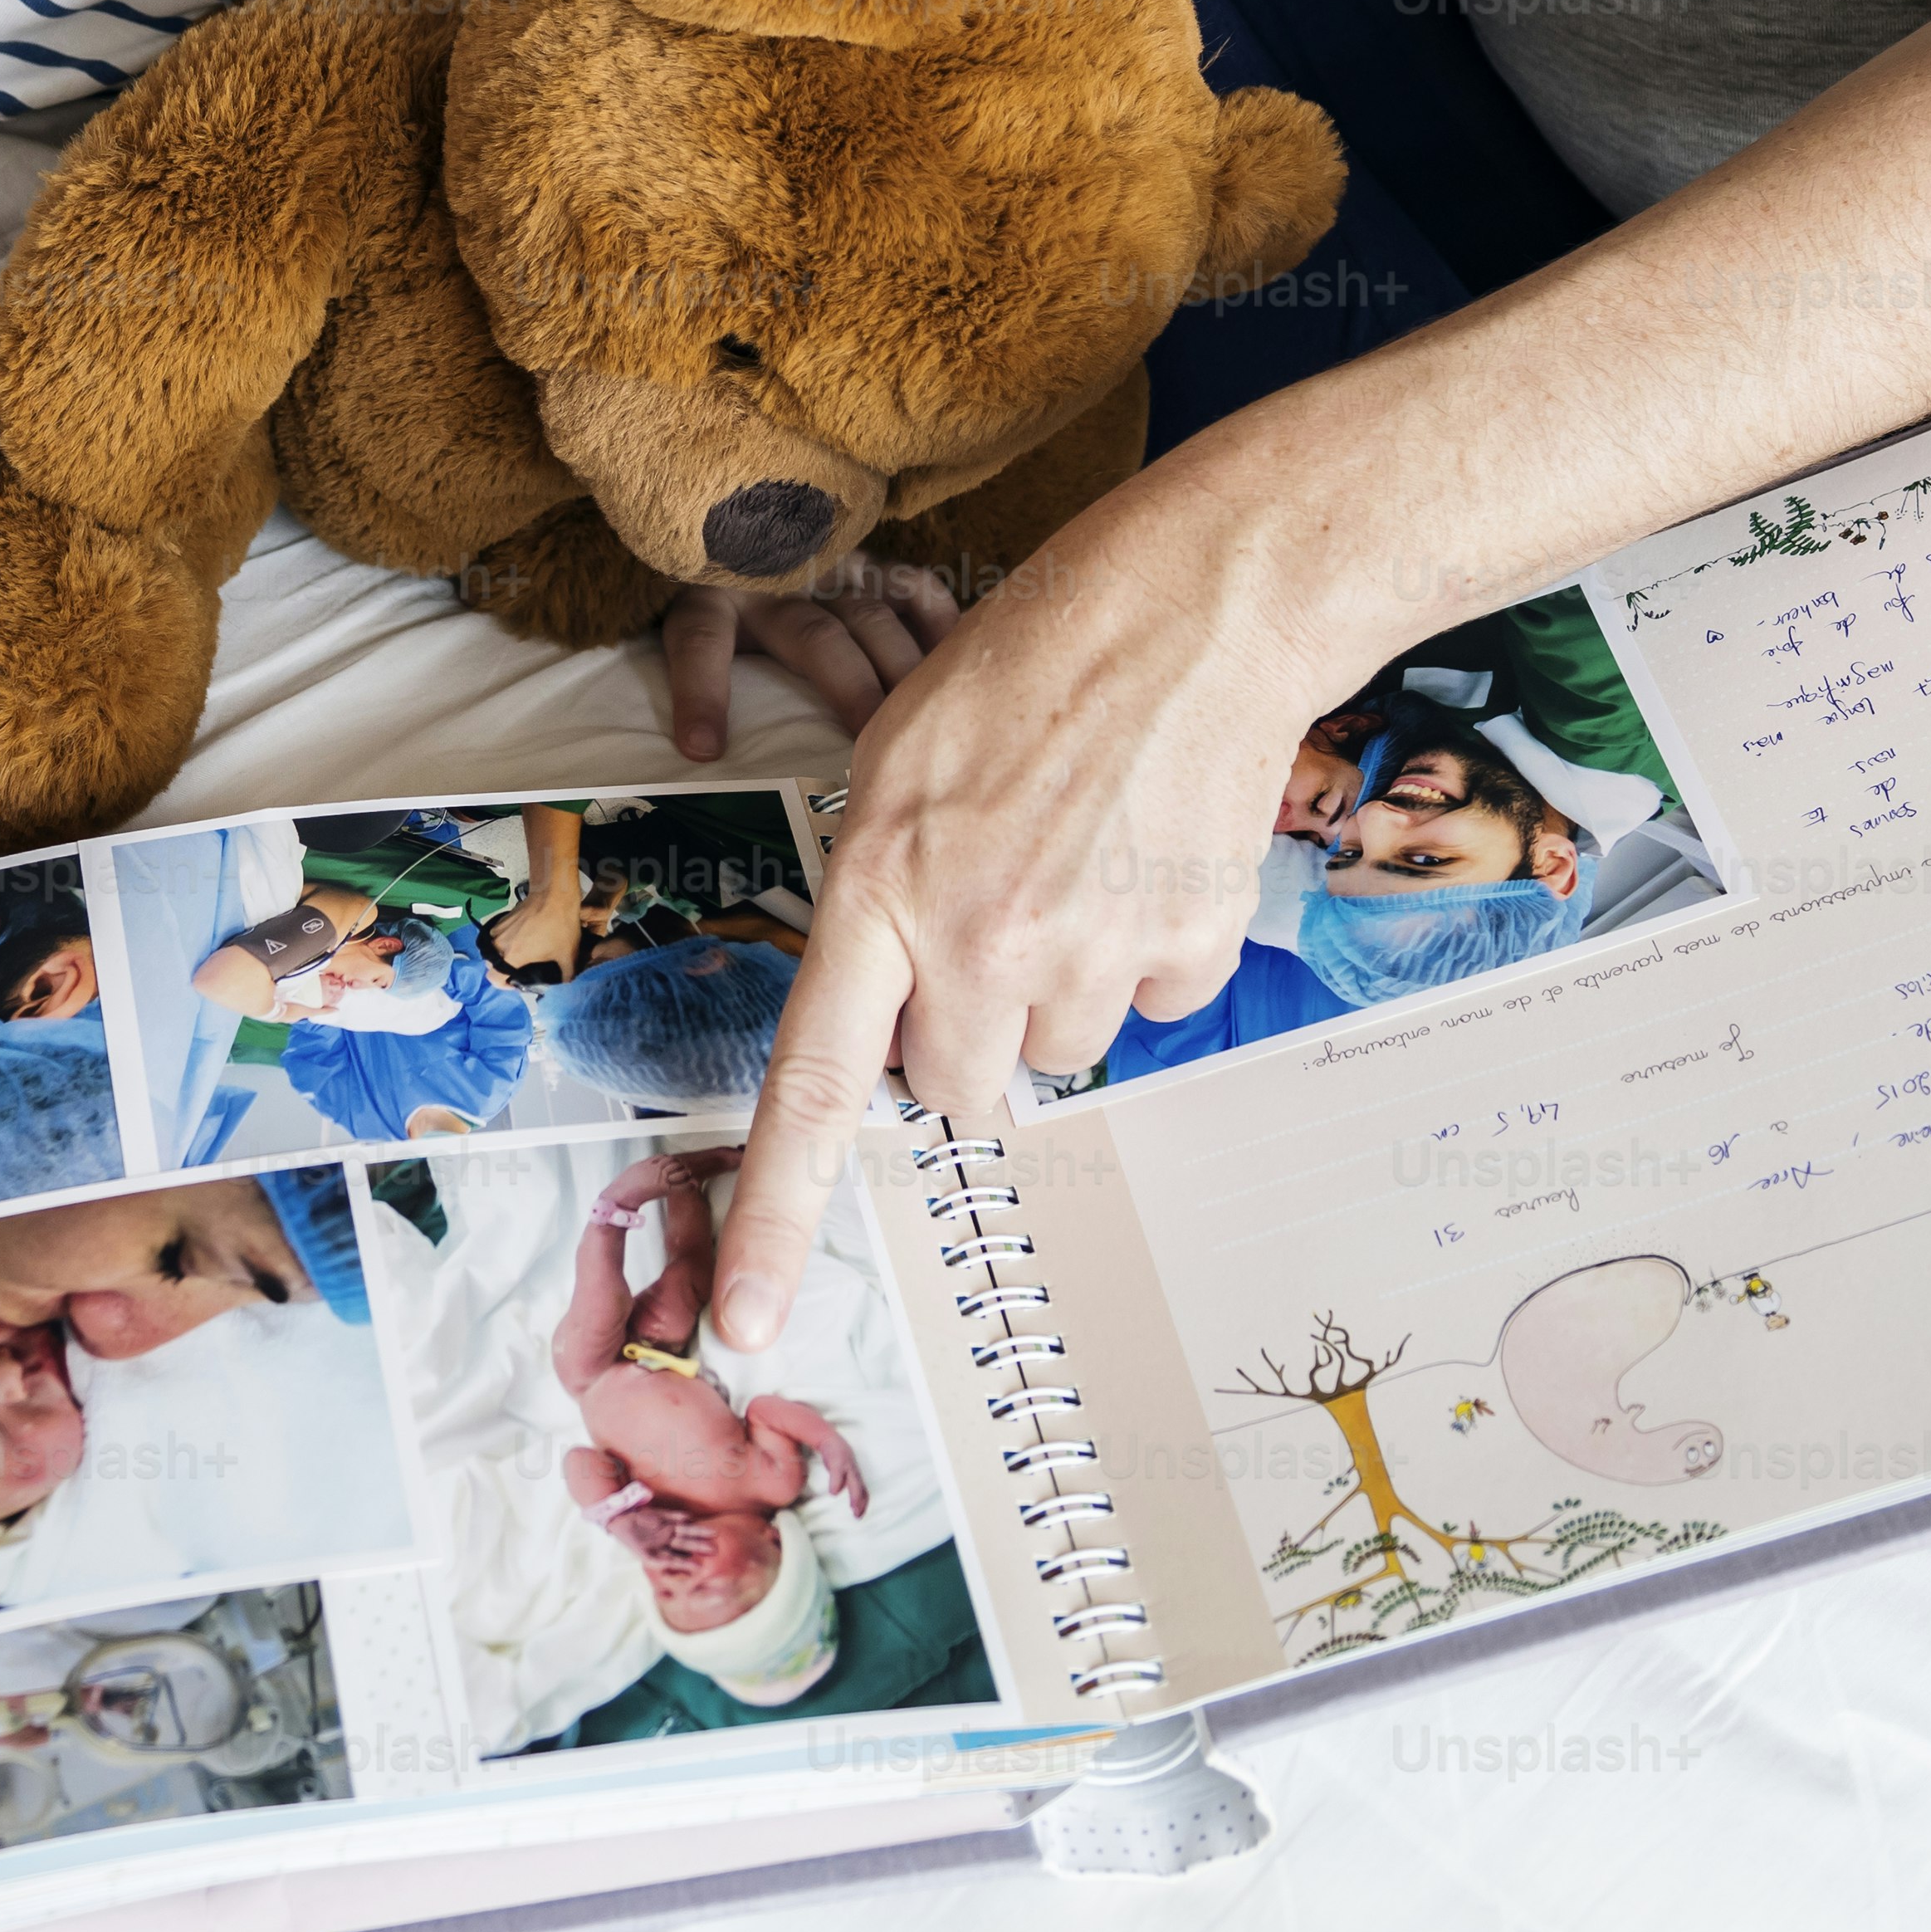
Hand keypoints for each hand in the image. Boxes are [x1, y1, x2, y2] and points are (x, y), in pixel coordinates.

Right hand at [485, 881, 589, 981]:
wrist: (554, 895)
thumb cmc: (560, 926)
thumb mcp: (568, 955)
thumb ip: (567, 975)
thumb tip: (567, 984)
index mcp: (513, 956)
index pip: (494, 979)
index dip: (503, 985)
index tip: (515, 982)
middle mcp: (500, 944)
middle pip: (491, 964)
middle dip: (502, 969)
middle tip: (518, 968)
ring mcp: (499, 930)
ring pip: (492, 949)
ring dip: (502, 953)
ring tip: (519, 952)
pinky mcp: (502, 919)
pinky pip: (497, 935)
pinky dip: (504, 940)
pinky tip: (520, 938)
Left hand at [657, 559, 960, 759]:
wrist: (735, 531)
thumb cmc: (716, 614)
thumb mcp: (691, 639)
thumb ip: (697, 683)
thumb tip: (699, 764)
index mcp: (711, 598)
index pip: (700, 640)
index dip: (702, 693)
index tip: (703, 748)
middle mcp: (773, 579)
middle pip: (812, 636)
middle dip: (847, 688)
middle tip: (872, 746)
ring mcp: (825, 566)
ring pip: (869, 616)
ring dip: (899, 668)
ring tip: (926, 722)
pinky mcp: (864, 561)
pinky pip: (909, 584)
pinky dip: (936, 620)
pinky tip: (958, 659)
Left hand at [712, 464, 1327, 1352]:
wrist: (1188, 609)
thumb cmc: (1029, 664)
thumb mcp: (898, 761)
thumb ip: (884, 898)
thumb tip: (905, 1018)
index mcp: (881, 887)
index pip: (812, 1087)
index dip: (774, 1216)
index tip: (742, 1322)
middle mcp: (979, 937)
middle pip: (953, 1087)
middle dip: (965, 1029)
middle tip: (994, 914)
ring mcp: (1088, 948)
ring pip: (1055, 1051)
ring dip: (1061, 985)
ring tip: (1077, 860)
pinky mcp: (1185, 945)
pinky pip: (1150, 1009)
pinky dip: (1149, 955)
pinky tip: (1144, 859)